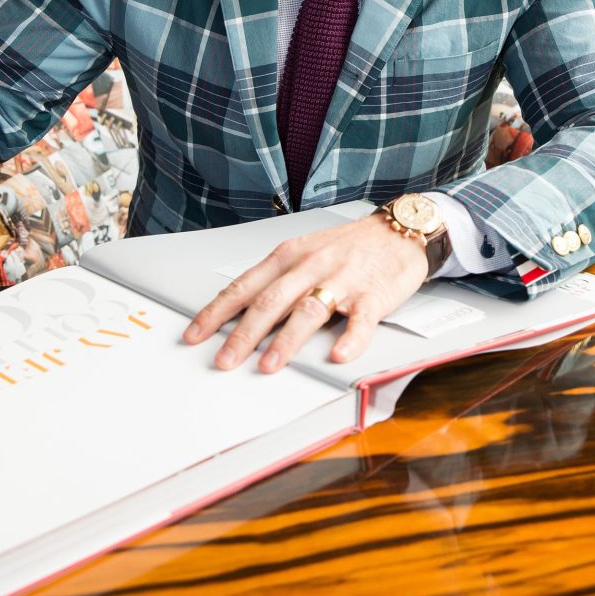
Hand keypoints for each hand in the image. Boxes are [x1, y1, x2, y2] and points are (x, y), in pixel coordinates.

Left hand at [182, 213, 428, 372]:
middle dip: (244, 333)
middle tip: (224, 360)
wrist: (399, 230)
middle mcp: (312, 266)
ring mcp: (343, 280)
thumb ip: (277, 279)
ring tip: (267, 365)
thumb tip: (240, 311)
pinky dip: (350, 339)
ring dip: (286, 340)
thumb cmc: (348, 246)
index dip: (218, 311)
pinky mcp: (374, 295)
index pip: (246, 285)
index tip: (195, 334)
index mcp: (290, 256)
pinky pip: (361, 320)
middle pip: (272, 301)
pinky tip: (338, 355)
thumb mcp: (306, 251)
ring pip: (310, 310)